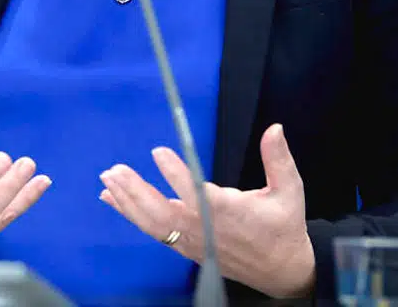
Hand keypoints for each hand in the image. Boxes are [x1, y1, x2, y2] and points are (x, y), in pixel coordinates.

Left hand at [99, 124, 314, 299]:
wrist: (280, 270)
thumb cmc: (283, 226)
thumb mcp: (289, 190)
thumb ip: (279, 159)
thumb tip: (275, 128)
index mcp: (230, 213)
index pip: (197, 194)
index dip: (176, 174)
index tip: (158, 152)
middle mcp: (206, 229)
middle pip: (164, 213)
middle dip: (137, 192)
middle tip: (116, 170)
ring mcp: (194, 241)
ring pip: (154, 224)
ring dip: (128, 202)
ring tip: (107, 180)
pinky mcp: (187, 248)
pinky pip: (154, 232)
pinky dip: (132, 215)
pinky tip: (113, 199)